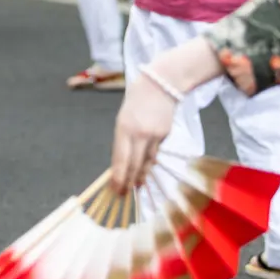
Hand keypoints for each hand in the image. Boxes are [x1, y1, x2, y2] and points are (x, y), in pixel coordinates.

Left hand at [109, 69, 181, 192]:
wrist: (160, 85)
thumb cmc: (136, 101)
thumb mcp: (123, 119)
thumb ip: (122, 140)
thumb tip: (121, 162)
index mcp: (123, 128)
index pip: (120, 159)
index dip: (118, 177)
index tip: (114, 189)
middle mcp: (139, 133)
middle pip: (134, 164)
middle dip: (128, 181)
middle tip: (124, 193)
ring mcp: (154, 135)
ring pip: (146, 162)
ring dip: (140, 176)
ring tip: (136, 186)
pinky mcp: (165, 136)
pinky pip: (155, 153)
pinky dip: (149, 162)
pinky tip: (146, 169)